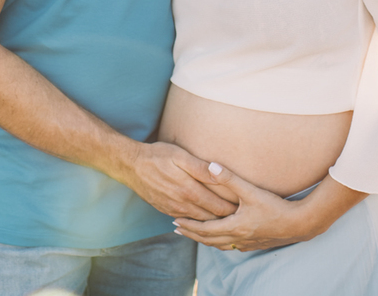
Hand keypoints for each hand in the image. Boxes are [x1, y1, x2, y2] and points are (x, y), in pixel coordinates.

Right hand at [120, 142, 238, 220]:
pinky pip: (187, 220)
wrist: (131, 166)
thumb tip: (220, 175)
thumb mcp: (180, 155)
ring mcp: (174, 210)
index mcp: (189, 191)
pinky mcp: (166, 210)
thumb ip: (201, 168)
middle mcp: (183, 204)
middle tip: (243, 216)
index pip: (219, 206)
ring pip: (200, 221)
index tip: (246, 207)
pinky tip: (205, 219)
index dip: (233, 209)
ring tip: (229, 219)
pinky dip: (199, 222)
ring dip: (214, 221)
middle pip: (212, 217)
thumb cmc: (158, 155)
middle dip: (227, 218)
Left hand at [172, 162, 319, 251]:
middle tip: (177, 229)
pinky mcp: (256, 244)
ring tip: (195, 236)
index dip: (189, 225)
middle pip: (208, 240)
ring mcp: (246, 243)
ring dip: (205, 240)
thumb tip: (211, 166)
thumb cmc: (275, 208)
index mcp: (233, 226)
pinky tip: (222, 240)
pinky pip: (232, 247)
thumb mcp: (251, 191)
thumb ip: (230, 179)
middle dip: (192, 234)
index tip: (175, 221)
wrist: (299, 224)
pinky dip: (221, 244)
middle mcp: (237, 238)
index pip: (204, 229)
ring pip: (220, 245)